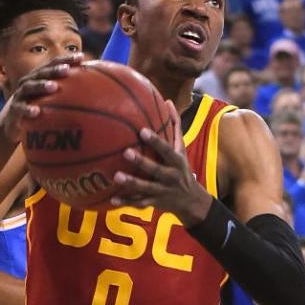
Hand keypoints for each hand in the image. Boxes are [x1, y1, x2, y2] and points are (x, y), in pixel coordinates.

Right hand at [1, 53, 84, 144]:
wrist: (13, 123)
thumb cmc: (38, 108)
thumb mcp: (51, 100)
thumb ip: (69, 95)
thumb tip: (97, 95)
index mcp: (40, 77)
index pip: (54, 65)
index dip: (67, 59)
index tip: (82, 57)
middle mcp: (30, 82)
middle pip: (43, 72)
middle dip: (55, 69)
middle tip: (67, 70)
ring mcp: (21, 94)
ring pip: (31, 86)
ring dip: (42, 85)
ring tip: (53, 87)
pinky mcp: (14, 108)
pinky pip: (21, 108)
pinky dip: (28, 109)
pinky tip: (36, 112)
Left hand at [111, 100, 211, 223]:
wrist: (191, 201)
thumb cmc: (181, 168)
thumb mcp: (182, 149)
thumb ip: (175, 126)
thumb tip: (168, 102)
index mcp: (177, 162)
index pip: (167, 150)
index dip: (156, 142)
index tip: (143, 131)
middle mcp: (171, 177)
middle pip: (157, 170)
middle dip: (142, 162)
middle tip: (125, 152)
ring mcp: (163, 191)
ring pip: (146, 188)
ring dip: (132, 183)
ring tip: (116, 176)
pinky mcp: (154, 203)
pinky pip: (139, 203)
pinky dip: (126, 202)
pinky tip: (112, 199)